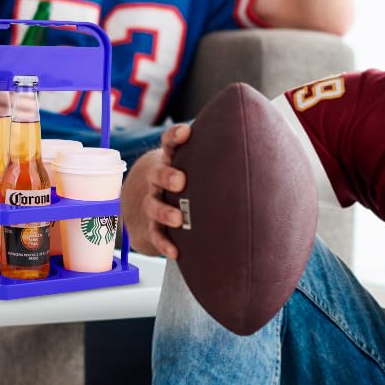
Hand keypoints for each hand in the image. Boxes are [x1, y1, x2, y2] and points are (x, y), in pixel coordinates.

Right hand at [121, 124, 191, 257]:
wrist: (140, 206)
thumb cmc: (172, 182)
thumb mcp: (182, 164)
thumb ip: (203, 155)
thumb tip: (245, 135)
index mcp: (166, 162)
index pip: (169, 144)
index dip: (175, 137)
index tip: (186, 133)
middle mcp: (156, 182)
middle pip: (159, 175)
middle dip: (168, 176)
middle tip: (180, 180)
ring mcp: (151, 204)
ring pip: (154, 206)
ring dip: (165, 212)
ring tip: (178, 219)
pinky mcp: (151, 227)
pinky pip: (156, 235)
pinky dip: (164, 244)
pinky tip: (175, 252)